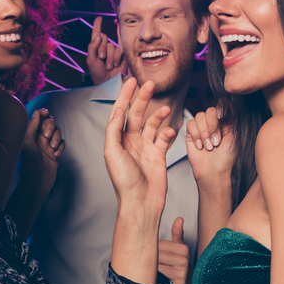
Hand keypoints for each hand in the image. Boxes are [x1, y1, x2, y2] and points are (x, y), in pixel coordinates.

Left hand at [18, 108, 63, 195]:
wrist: (35, 182)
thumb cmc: (28, 163)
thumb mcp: (28, 142)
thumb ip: (32, 126)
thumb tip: (37, 112)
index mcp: (31, 134)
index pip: (39, 119)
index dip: (43, 114)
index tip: (46, 112)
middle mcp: (40, 139)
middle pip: (50, 124)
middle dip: (51, 127)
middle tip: (46, 136)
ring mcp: (48, 146)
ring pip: (58, 133)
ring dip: (56, 138)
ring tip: (52, 148)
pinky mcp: (55, 153)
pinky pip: (62, 144)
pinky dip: (60, 147)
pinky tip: (55, 154)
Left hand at [87, 16, 126, 85]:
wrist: (108, 83)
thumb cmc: (97, 73)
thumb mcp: (90, 61)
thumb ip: (92, 48)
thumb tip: (98, 36)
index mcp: (96, 47)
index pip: (96, 33)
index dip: (97, 25)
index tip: (99, 17)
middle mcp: (105, 47)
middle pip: (104, 38)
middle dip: (102, 49)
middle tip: (101, 59)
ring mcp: (113, 51)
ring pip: (111, 46)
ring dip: (109, 57)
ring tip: (109, 66)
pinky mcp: (122, 55)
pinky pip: (119, 50)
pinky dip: (116, 58)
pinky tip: (115, 65)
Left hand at [104, 78, 177, 215]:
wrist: (141, 202)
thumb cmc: (124, 181)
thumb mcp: (112, 152)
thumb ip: (113, 130)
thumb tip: (118, 110)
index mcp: (117, 140)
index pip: (120, 112)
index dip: (125, 96)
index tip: (130, 80)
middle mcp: (130, 142)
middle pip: (136, 114)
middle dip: (143, 98)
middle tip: (150, 84)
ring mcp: (145, 148)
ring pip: (152, 124)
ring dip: (158, 115)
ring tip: (165, 109)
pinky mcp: (158, 155)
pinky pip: (164, 138)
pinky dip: (168, 132)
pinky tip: (171, 130)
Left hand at [158, 217, 191, 283]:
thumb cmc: (179, 266)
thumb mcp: (179, 248)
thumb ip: (177, 233)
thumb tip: (179, 218)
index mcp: (183, 249)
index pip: (158, 245)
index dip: (153, 250)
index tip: (156, 256)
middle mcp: (185, 260)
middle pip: (157, 256)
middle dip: (152, 261)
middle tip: (154, 266)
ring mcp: (183, 273)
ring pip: (157, 267)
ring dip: (153, 270)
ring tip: (156, 272)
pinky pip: (161, 278)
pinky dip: (156, 279)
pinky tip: (159, 280)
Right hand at [185, 106, 234, 185]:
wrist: (213, 172)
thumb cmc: (225, 158)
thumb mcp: (233, 137)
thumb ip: (230, 119)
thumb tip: (227, 104)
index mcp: (225, 122)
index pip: (221, 107)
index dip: (220, 109)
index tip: (222, 116)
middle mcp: (213, 124)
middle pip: (209, 111)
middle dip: (213, 126)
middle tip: (216, 142)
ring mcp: (201, 128)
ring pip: (199, 116)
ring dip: (205, 133)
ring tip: (208, 146)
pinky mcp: (191, 134)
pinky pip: (190, 124)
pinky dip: (196, 135)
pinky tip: (200, 146)